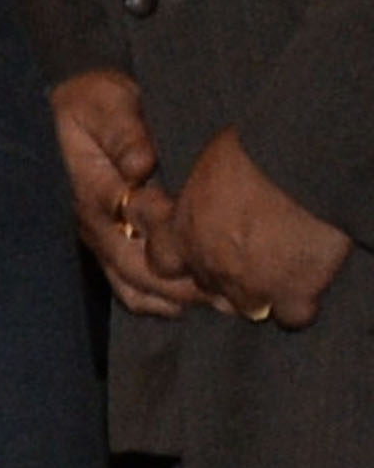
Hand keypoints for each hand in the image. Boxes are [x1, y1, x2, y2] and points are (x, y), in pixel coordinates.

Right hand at [55, 70, 202, 316]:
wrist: (68, 110)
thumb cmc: (93, 103)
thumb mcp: (106, 102)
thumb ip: (124, 130)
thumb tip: (143, 164)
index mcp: (94, 187)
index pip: (137, 224)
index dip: (176, 239)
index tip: (217, 244)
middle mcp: (95, 222)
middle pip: (137, 269)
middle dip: (184, 284)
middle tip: (235, 291)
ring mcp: (99, 238)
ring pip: (135, 287)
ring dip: (177, 298)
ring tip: (222, 301)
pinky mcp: (105, 246)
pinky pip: (128, 290)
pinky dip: (160, 303)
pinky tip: (193, 299)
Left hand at [156, 128, 353, 330]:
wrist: (302, 166)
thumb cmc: (250, 151)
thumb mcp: (204, 161)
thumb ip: (193, 186)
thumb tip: (185, 182)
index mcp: (182, 232)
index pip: (162, 263)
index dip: (180, 254)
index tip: (196, 242)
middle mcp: (210, 266)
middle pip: (207, 286)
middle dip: (222, 272)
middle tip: (245, 251)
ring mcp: (250, 286)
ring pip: (247, 306)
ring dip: (258, 290)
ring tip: (277, 264)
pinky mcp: (293, 295)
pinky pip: (292, 317)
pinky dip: (298, 304)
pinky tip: (305, 282)